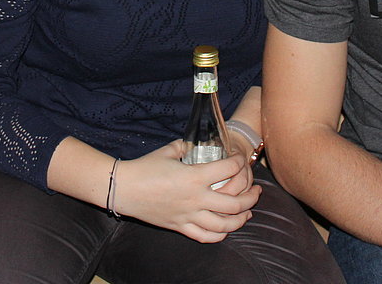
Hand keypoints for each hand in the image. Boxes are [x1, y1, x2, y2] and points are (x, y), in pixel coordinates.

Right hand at [113, 140, 260, 242]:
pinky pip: (205, 236)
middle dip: (252, 197)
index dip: (240, 161)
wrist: (124, 189)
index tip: (241, 158)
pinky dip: (220, 235)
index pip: (230, 169)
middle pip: (235, 203)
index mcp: (194, 176)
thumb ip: (185, 146)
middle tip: (257, 191)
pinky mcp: (180, 226)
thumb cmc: (144, 167)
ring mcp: (189, 215)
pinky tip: (226, 228)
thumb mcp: (168, 150)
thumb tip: (194, 144)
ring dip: (241, 219)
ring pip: (224, 224)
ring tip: (248, 212)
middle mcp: (196, 198)